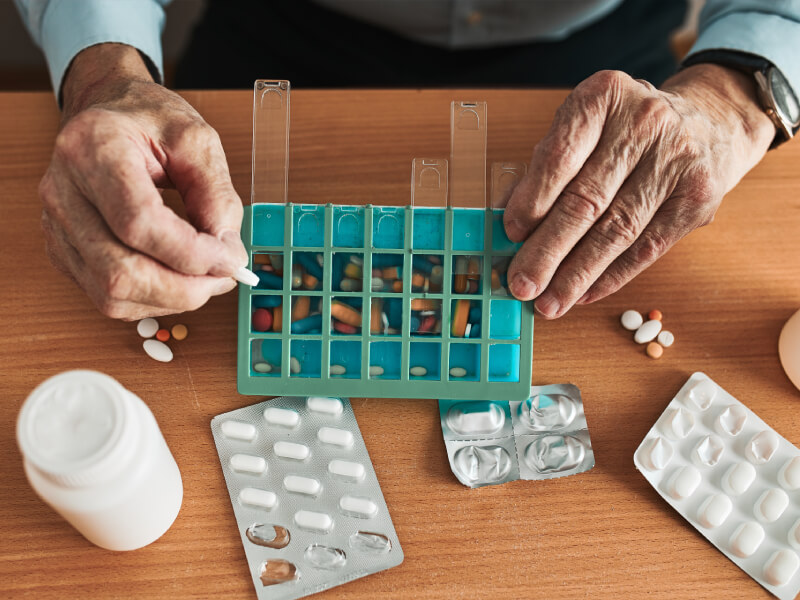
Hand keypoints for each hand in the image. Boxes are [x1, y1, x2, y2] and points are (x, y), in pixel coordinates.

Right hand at [39, 43, 247, 319]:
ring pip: (111, 294)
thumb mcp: (198, 140)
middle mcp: (63, 190)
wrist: (109, 112)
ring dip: (170, 299)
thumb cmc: (150, 121)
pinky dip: (151, 301)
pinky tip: (178, 280)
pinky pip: (106, 297)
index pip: (138, 222)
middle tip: (225, 276)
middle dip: (184, 288)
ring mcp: (56, 225)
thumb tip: (226, 253)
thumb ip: (217, 195)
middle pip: (120, 271)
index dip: (190, 253)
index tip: (231, 258)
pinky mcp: (63, 250)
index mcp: (93, 148)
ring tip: (206, 279)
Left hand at [503, 64, 775, 317]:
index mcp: (603, 97)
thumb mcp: (584, 129)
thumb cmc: (625, 130)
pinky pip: (646, 248)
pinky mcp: (697, 198)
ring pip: (617, 230)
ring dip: (577, 274)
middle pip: (587, 200)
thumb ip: (543, 170)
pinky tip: (583, 294)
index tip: (510, 234)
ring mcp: (676, 160)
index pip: (560, 155)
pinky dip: (611, 276)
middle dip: (548, 250)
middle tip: (521, 284)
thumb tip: (506, 224)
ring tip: (548, 302)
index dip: (532, 200)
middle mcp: (644, 123)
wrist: (709, 122)